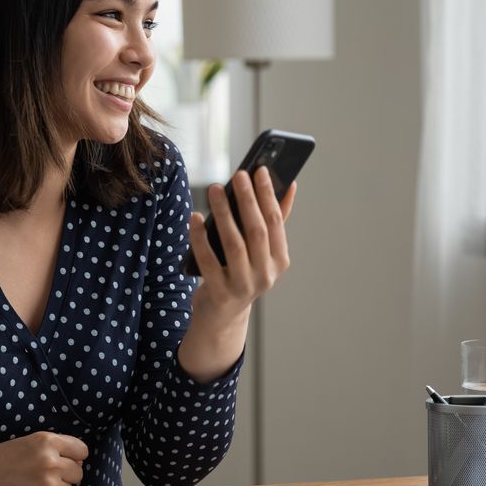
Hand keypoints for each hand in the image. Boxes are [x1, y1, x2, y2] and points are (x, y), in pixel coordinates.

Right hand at [0, 431, 87, 485]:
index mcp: (47, 441)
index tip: (65, 462)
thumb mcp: (25, 443)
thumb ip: (51, 448)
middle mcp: (52, 462)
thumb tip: (77, 461)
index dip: (74, 457)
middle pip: (78, 472)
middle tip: (41, 478)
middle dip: (65, 476)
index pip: (81, 450)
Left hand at [188, 169, 296, 321]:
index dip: (268, 195)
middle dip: (248, 200)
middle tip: (238, 174)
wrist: (222, 315)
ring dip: (224, 213)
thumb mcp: (260, 251)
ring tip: (214, 188)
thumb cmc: (240, 272)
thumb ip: (274, 221)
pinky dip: (200, 237)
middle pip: (256, 231)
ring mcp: (243, 286)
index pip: (275, 222)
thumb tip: (290, 185)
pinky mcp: (220, 293)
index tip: (259, 169)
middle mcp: (265, 275)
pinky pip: (208, 260)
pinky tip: (195, 217)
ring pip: (233, 243)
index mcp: (279, 260)